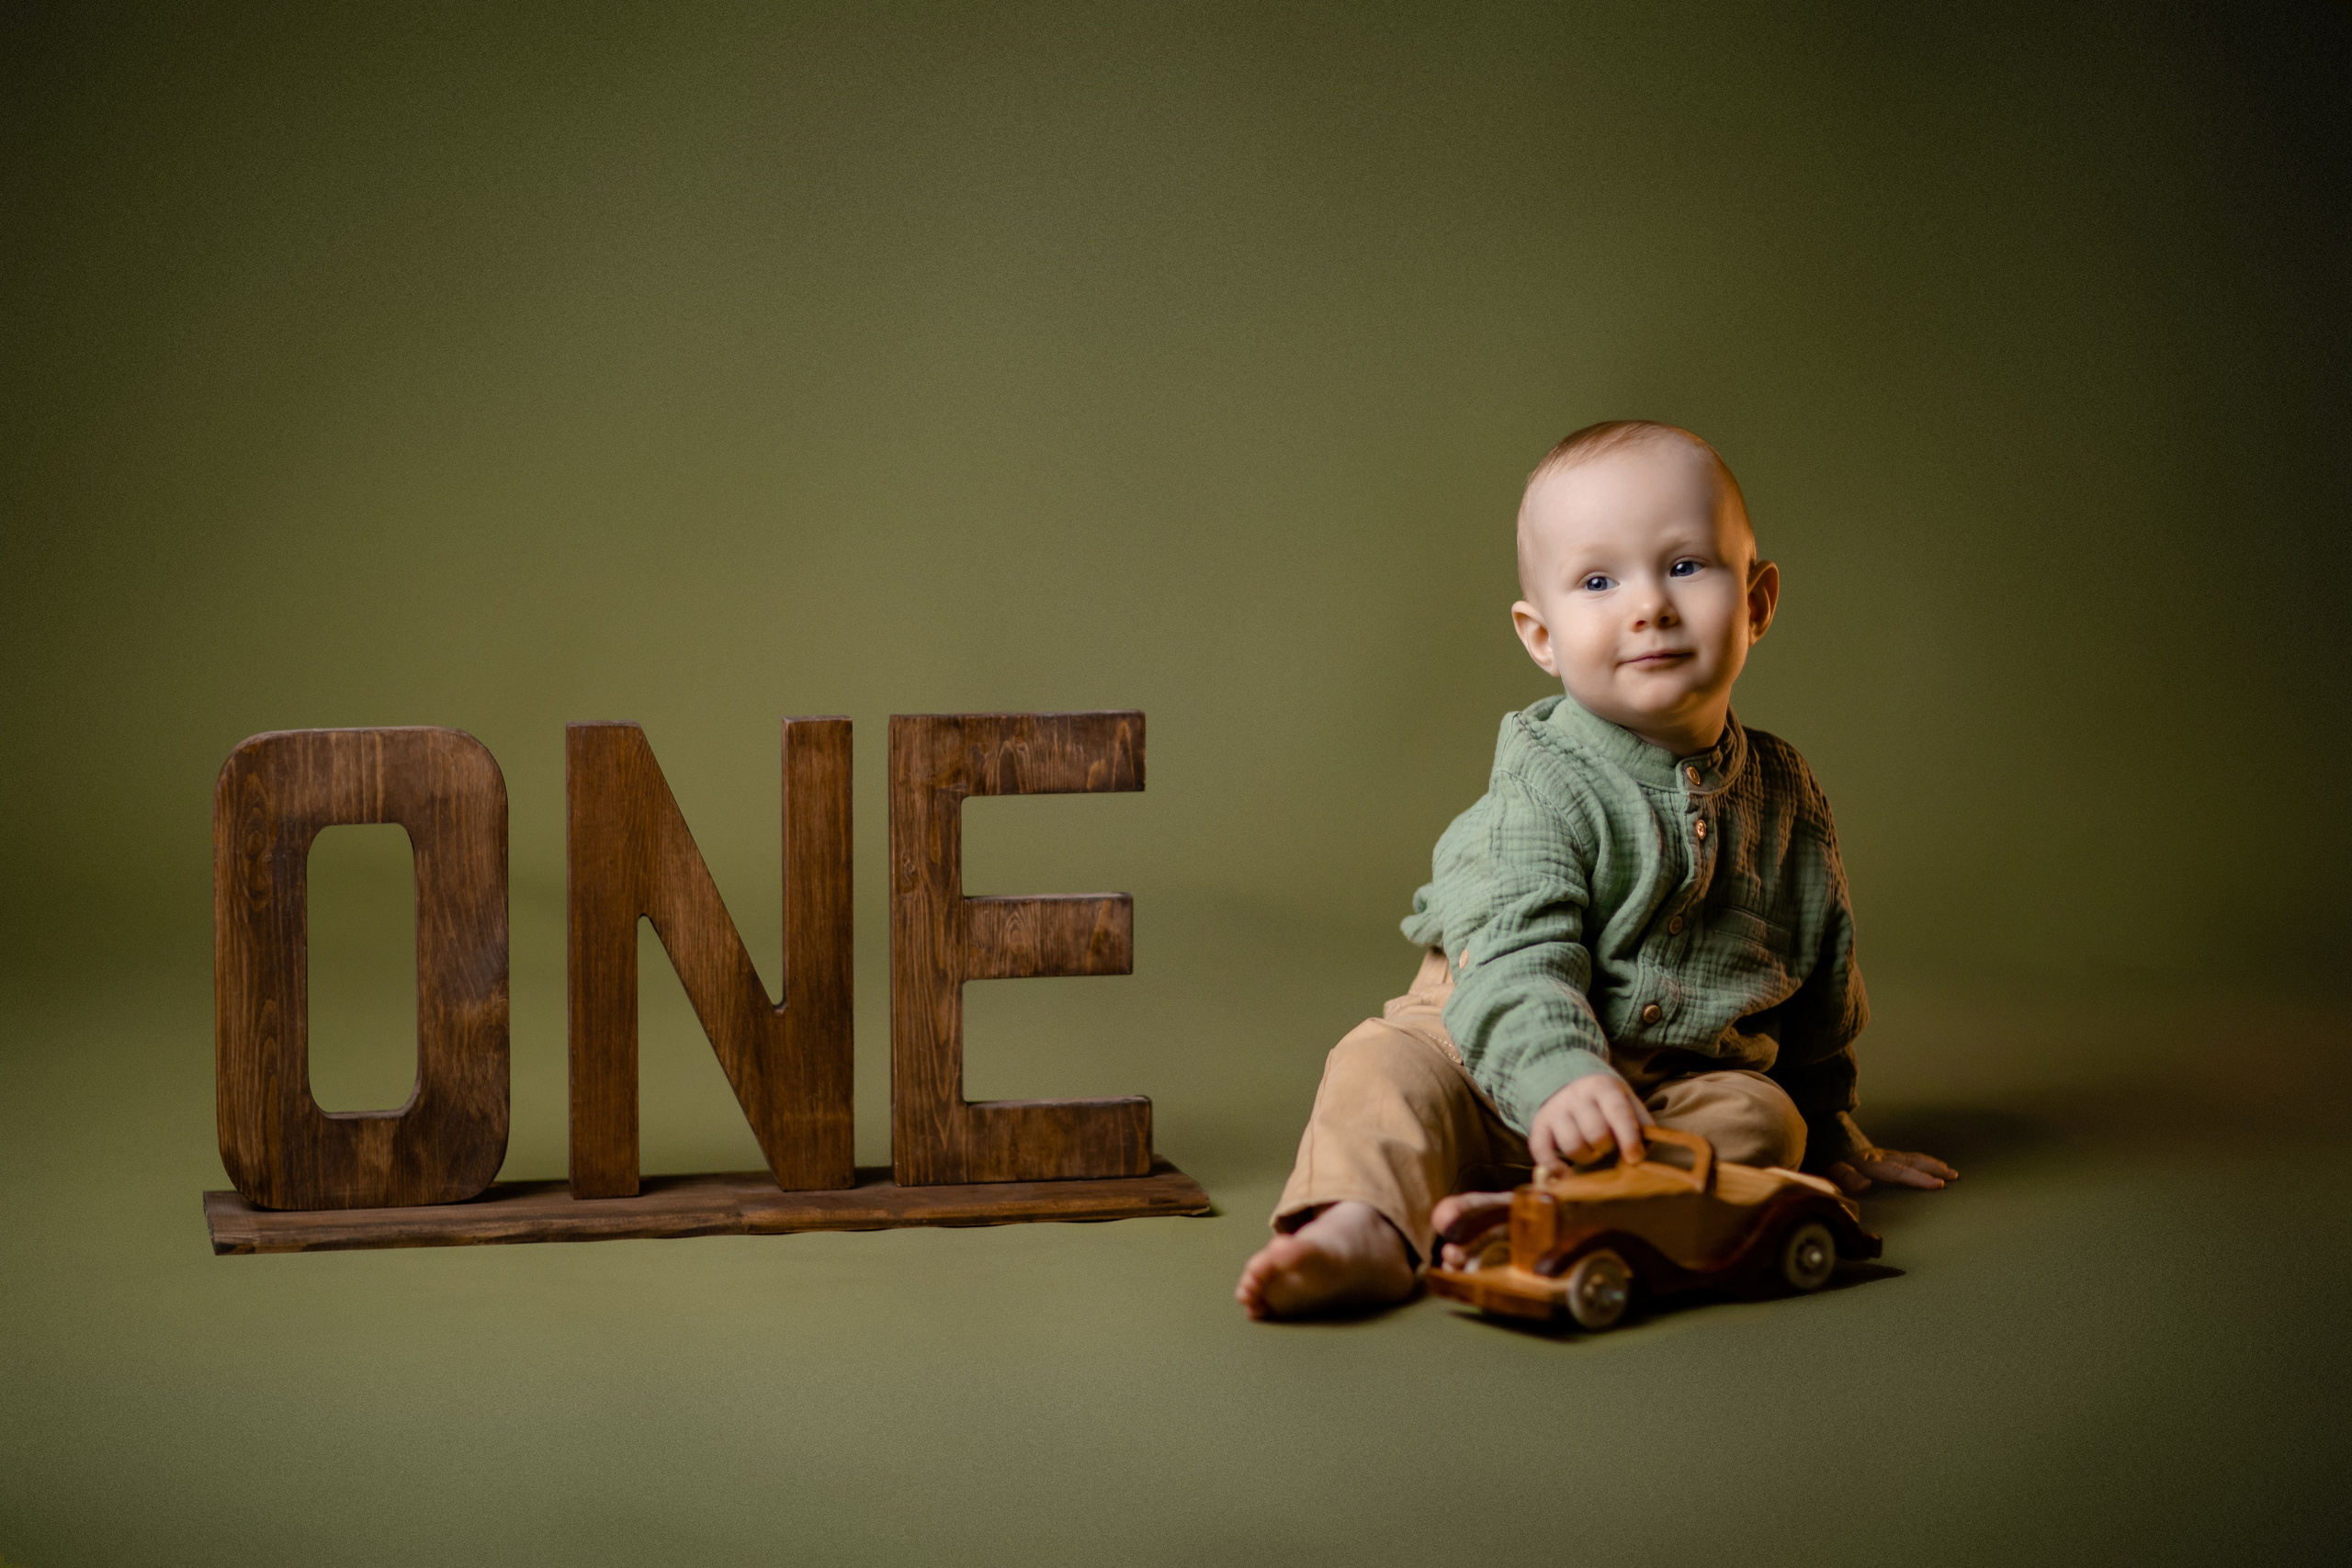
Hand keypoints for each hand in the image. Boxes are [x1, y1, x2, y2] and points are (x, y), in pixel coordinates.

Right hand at [1528, 1074, 1652, 1168]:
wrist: (1566, 1082)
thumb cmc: (1604, 1101)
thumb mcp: (1625, 1100)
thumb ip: (1640, 1121)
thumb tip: (1646, 1148)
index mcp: (1603, 1087)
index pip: (1617, 1113)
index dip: (1628, 1138)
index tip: (1634, 1158)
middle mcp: (1576, 1096)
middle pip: (1595, 1133)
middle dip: (1606, 1147)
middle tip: (1607, 1146)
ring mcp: (1555, 1110)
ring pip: (1572, 1145)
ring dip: (1587, 1157)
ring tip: (1591, 1151)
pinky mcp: (1539, 1125)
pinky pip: (1542, 1152)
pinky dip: (1554, 1168)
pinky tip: (1566, 1175)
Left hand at [1825, 1147, 1955, 1194]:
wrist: (1822, 1130)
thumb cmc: (1827, 1154)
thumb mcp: (1831, 1168)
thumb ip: (1846, 1177)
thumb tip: (1866, 1185)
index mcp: (1871, 1163)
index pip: (1899, 1172)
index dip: (1919, 1179)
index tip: (1938, 1185)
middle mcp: (1881, 1157)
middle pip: (1911, 1162)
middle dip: (1933, 1170)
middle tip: (1954, 1176)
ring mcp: (1883, 1153)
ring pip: (1912, 1158)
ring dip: (1931, 1164)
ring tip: (1950, 1171)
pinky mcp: (1881, 1153)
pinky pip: (1907, 1157)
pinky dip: (1922, 1161)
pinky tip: (1930, 1164)